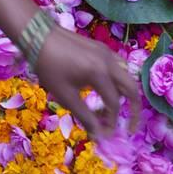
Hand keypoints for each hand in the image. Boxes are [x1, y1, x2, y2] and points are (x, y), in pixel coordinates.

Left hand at [35, 23, 139, 137]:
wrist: (39, 37)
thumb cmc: (49, 68)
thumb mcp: (65, 95)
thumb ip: (85, 116)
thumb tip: (98, 136)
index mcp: (100, 74)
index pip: (114, 103)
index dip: (111, 122)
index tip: (104, 134)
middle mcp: (109, 62)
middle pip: (131, 89)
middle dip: (133, 109)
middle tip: (129, 126)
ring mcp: (108, 53)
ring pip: (126, 77)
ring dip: (124, 95)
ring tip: (113, 110)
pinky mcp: (102, 49)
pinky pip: (118, 67)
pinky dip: (118, 82)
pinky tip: (105, 90)